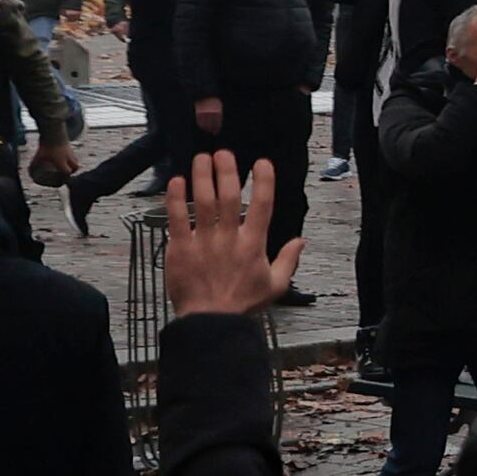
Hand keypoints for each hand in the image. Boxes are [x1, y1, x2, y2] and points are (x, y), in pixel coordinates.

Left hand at [34, 142, 76, 182]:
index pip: (68, 172)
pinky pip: (72, 153)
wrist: (53, 131)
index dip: (66, 176)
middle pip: (75, 166)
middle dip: (73, 171)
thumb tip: (30, 173)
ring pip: (75, 159)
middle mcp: (68, 157)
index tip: (63, 179)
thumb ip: (34, 165)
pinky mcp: (69, 145)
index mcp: (61, 161)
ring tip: (67, 165)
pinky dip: (70, 156)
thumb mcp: (39, 156)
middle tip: (68, 173)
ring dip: (72, 163)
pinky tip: (65, 155)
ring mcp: (70, 151)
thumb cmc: (45, 145)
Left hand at [158, 155, 302, 316]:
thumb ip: (288, 260)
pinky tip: (176, 181)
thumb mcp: (275, 285)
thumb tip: (301, 240)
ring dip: (201, 177)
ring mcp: (203, 242)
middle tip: (223, 153)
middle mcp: (229, 238)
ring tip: (201, 159)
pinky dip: (175, 199)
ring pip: (202, 202)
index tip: (262, 162)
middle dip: (226, 171)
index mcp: (253, 245)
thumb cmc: (242, 304)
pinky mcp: (180, 249)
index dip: (264, 181)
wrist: (210, 322)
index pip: (263, 206)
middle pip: (228, 197)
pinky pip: (176, 218)